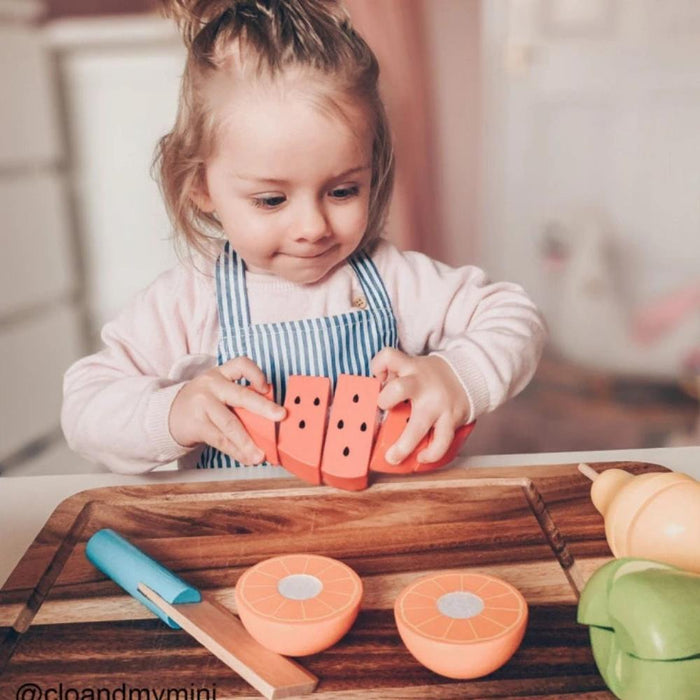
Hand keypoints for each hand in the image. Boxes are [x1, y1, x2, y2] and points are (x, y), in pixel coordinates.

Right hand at [169, 357, 285, 464]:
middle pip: (241, 395)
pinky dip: (236, 451)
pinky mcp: (197, 424)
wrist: (169, 414)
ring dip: (248, 442)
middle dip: (264, 407)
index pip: (241, 364)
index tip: (267, 388)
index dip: (257, 374)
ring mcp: (203, 404)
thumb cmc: (203, 402)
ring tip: (261, 454)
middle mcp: (212, 385)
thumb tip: (269, 418)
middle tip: (281, 416)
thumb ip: (239, 397)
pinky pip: (220, 440)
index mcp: (221, 373)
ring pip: (230, 424)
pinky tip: (246, 457)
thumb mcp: (218, 390)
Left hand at [371, 348, 469, 464]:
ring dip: (404, 445)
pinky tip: (421, 457)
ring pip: (419, 425)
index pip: (389, 357)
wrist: (470, 376)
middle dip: (385, 401)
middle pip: (398, 388)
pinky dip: (431, 453)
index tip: (377, 379)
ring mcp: (437, 404)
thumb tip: (375, 395)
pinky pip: (441, 441)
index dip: (377, 366)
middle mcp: (423, 385)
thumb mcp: (414, 367)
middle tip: (383, 411)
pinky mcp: (451, 419)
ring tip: (392, 457)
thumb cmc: (432, 377)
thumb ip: (395, 376)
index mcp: (411, 368)